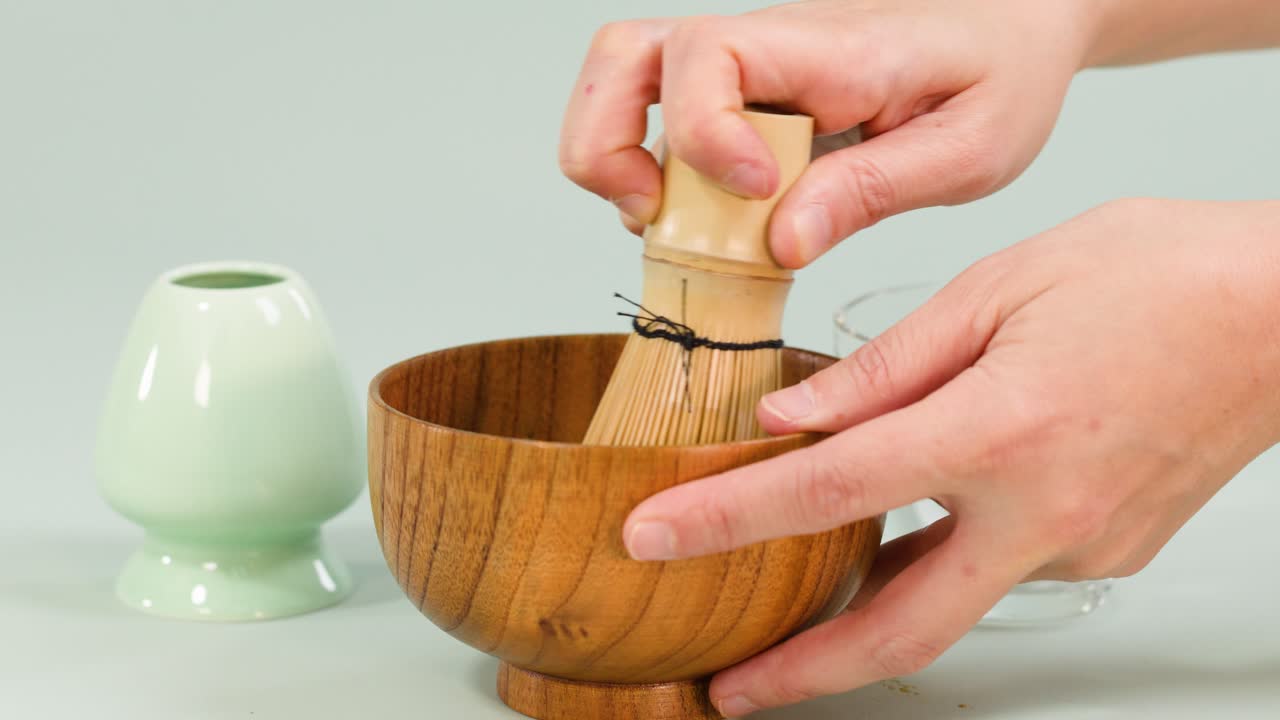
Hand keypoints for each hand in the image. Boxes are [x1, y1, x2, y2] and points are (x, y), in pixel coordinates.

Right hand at [559, 0, 1097, 266]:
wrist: (1015, 25)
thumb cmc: (1000, 73)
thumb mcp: (968, 148)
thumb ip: (874, 191)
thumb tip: (782, 243)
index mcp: (829, 48)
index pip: (709, 56)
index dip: (705, 134)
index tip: (757, 194)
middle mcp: (768, 46)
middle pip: (624, 55)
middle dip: (605, 145)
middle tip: (649, 214)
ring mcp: (746, 68)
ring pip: (623, 79)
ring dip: (613, 157)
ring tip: (658, 222)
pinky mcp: (742, 95)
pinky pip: (661, 117)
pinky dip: (653, 173)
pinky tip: (698, 221)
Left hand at [620, 198, 1279, 715]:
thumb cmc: (1156, 274)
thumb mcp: (1000, 288)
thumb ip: (887, 367)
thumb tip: (795, 417)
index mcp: (1003, 431)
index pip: (830, 490)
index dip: (727, 518)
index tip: (654, 537)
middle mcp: (1045, 513)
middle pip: (900, 629)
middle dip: (804, 673)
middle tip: (730, 689)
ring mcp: (1083, 546)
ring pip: (950, 598)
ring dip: (869, 609)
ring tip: (800, 605)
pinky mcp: (1107, 550)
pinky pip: (1000, 565)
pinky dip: (944, 555)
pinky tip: (912, 527)